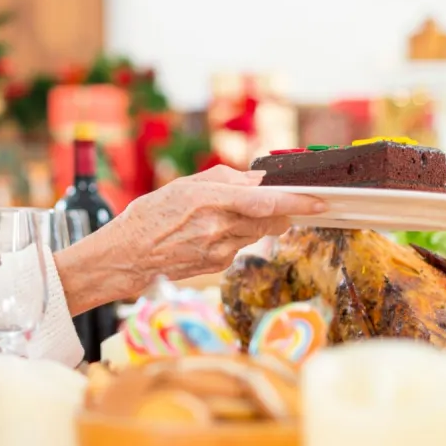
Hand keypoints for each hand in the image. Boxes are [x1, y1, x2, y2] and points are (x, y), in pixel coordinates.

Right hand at [54, 164, 325, 313]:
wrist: (125, 257)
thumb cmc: (148, 216)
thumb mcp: (182, 186)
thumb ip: (224, 180)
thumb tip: (258, 179)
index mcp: (209, 201)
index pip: (266, 201)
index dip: (298, 200)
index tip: (321, 199)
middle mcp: (219, 228)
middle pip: (271, 220)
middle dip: (279, 210)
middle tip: (274, 201)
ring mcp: (220, 251)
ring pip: (257, 234)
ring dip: (254, 223)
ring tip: (223, 216)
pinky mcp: (218, 267)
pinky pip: (240, 247)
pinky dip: (234, 237)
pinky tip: (208, 235)